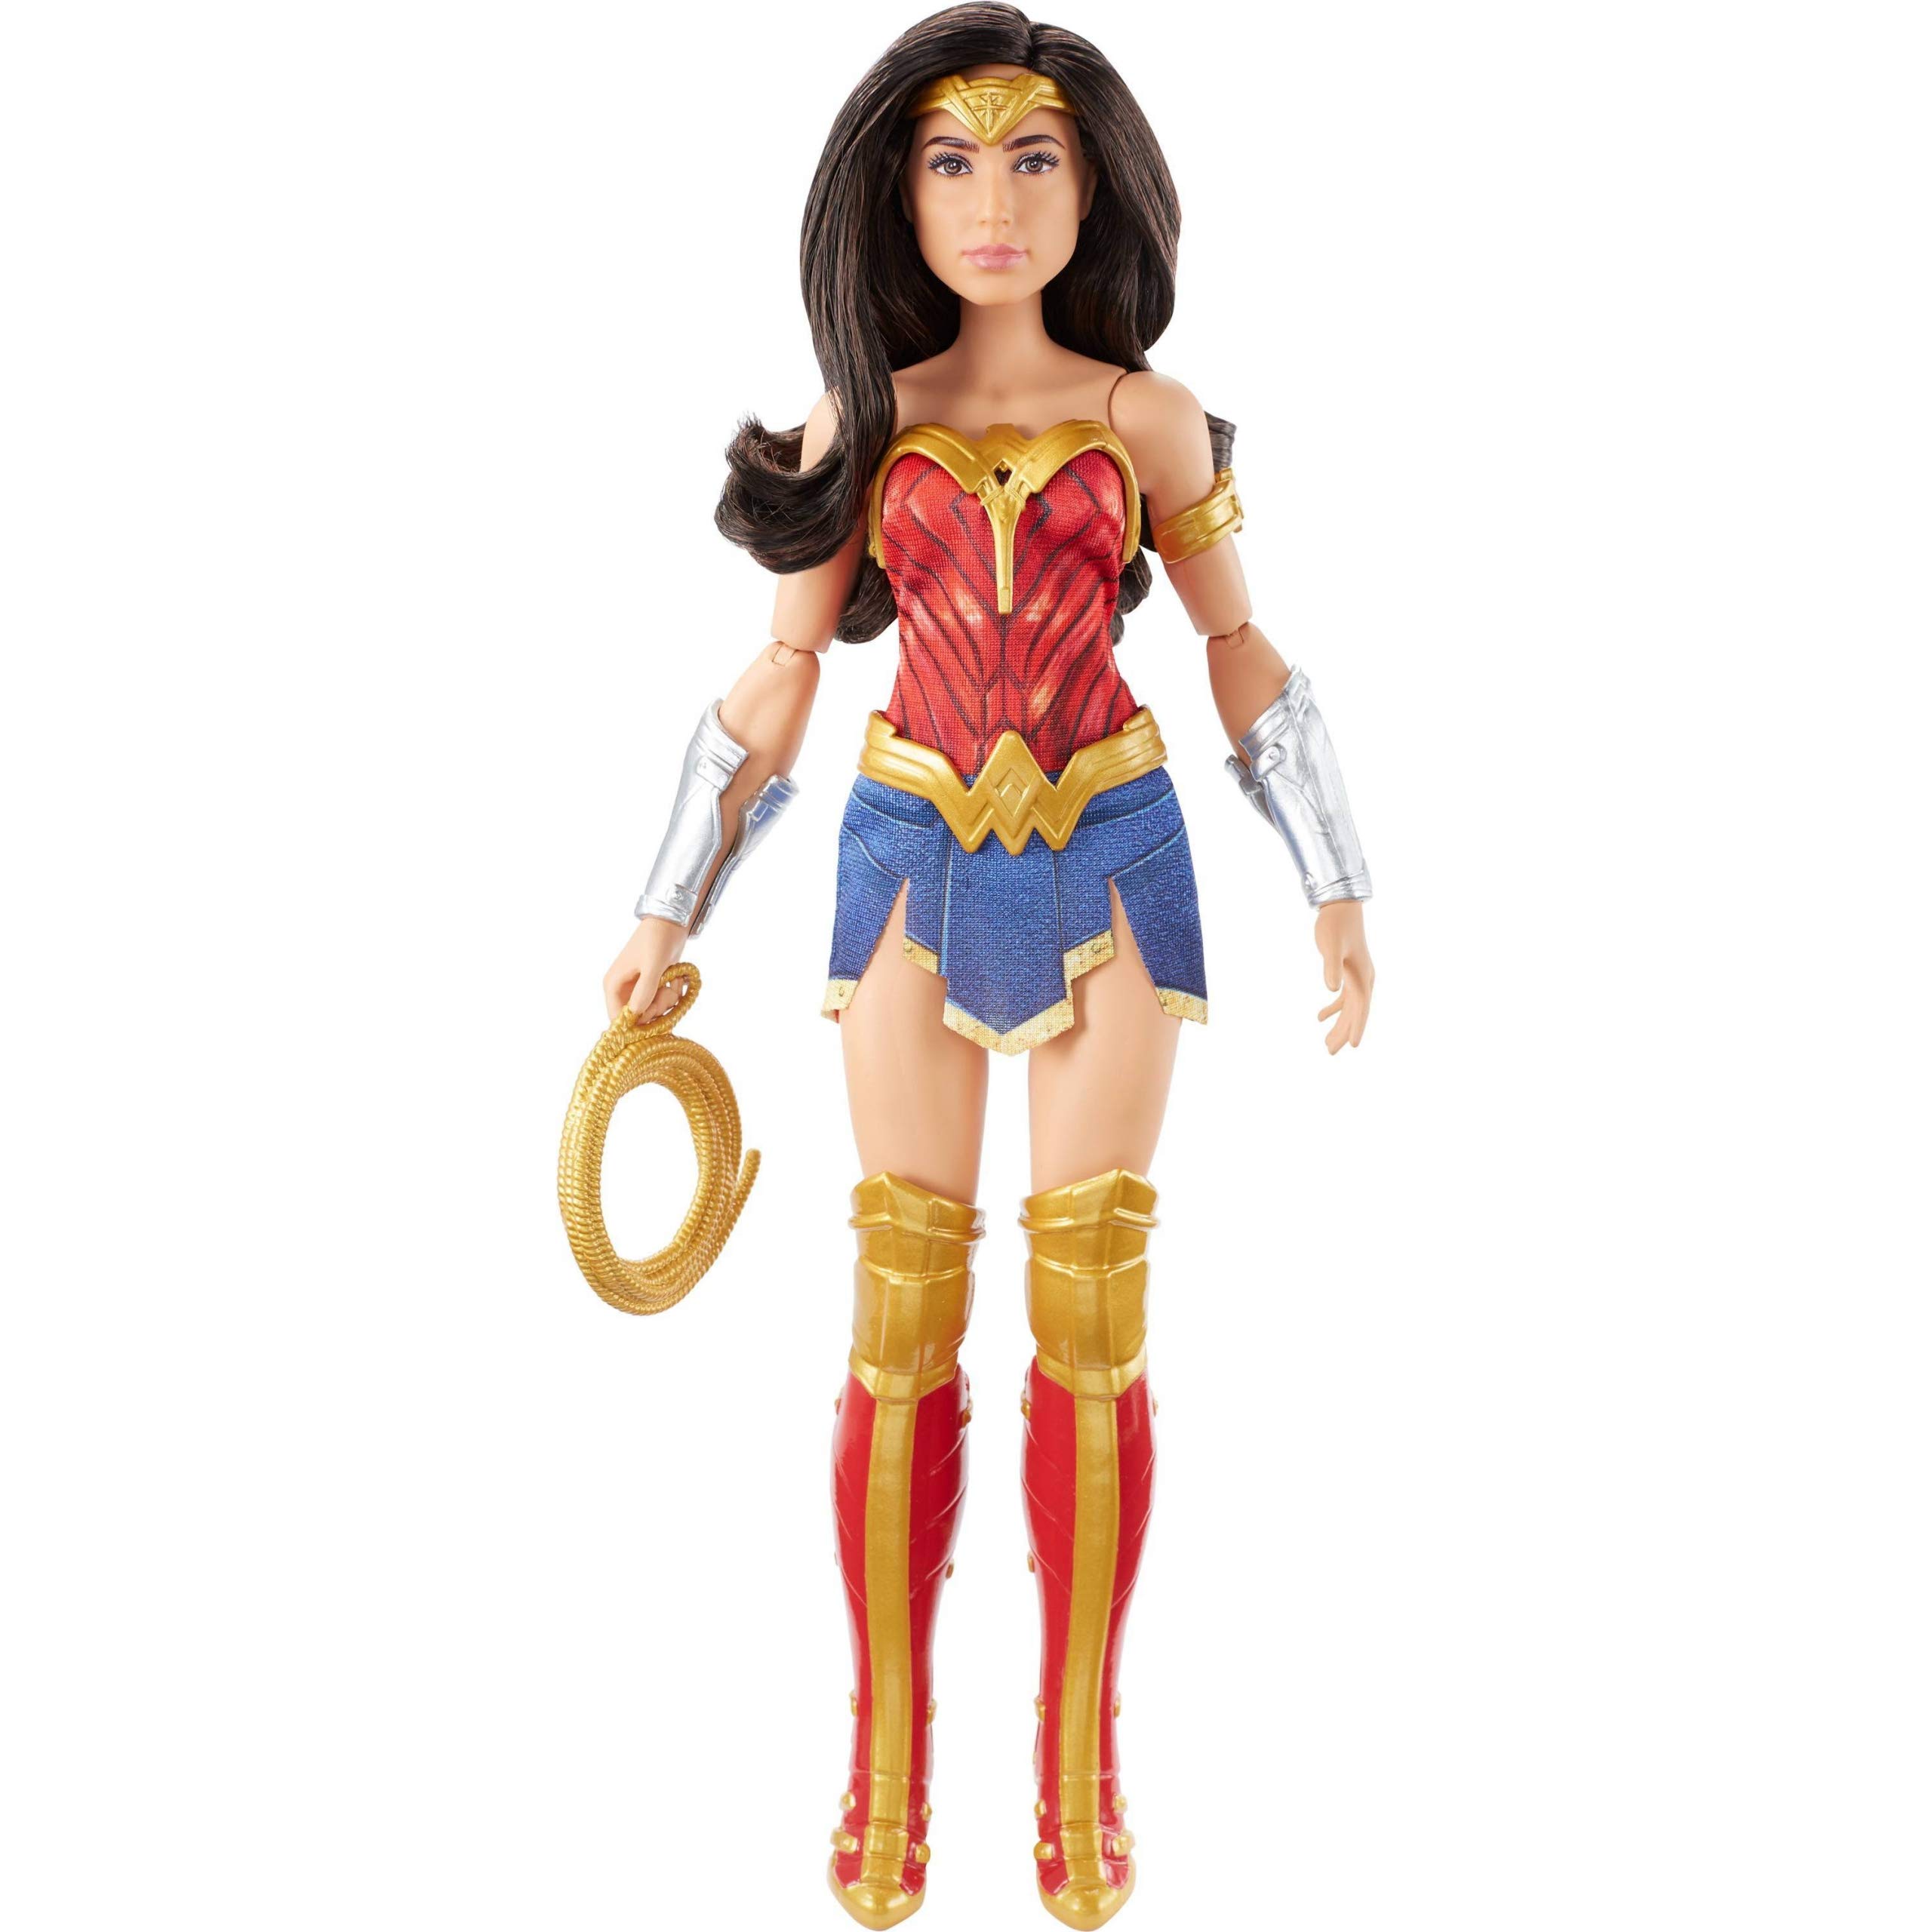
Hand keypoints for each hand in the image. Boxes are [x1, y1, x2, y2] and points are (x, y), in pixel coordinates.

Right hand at [602, 916, 687, 1022]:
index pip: (617, 1018)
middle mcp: (623, 989)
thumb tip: (636, 1016)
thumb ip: (644, 991)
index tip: (655, 1019)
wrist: (671, 923)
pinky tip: (675, 979)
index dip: (635, 1025)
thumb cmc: (657, 941)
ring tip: (673, 982)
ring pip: (652, 1010)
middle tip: (668, 992)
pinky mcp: (652, 985)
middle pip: (638, 1017)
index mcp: (614, 985)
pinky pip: (661, 1001)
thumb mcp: (652, 965)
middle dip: (656, 1008)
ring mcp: (637, 988)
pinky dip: (671, 993)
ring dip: (667, 1000)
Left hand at [1314, 900, 1373, 1053]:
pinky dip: (1334, 1009)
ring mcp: (1358, 976)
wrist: (1341, 907)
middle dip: (1344, 1033)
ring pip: (1350, 1008)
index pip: (1361, 1008)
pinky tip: (1319, 1018)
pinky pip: (1345, 997)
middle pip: (1355, 1013)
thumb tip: (1332, 990)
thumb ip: (1331, 967)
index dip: (1357, 1027)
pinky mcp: (1350, 972)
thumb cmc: (1335, 926)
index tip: (1353, 1046)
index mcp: (1363, 976)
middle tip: (1330, 1052)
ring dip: (1339, 1025)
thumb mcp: (1331, 947)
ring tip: (1327, 1044)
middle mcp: (1364, 979)